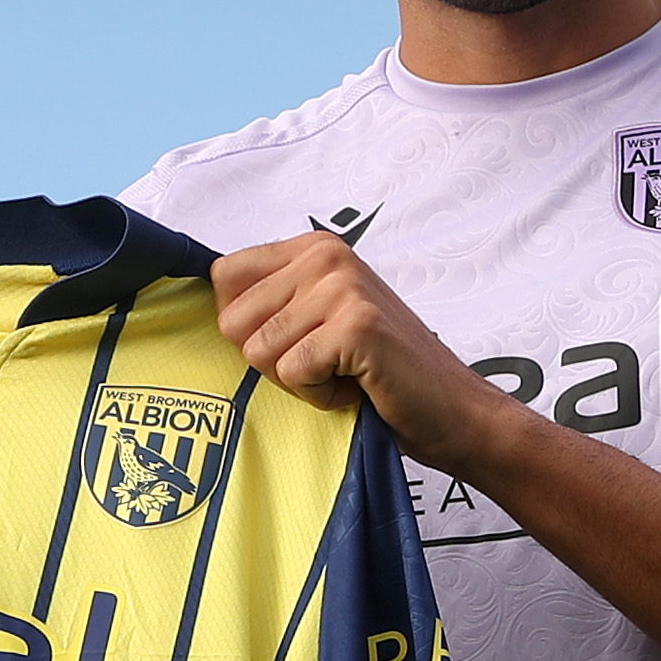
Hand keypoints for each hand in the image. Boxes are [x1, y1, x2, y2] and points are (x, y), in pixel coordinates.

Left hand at [207, 234, 523, 477]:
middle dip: (272, 360)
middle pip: (232, 320)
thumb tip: (206, 302)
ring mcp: (343, 288)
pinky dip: (321, 396)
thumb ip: (273, 302)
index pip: (223, 276)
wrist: (454, 412)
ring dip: (299, 380)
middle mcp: (327, 256)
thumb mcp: (321, 319)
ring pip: (258, 350)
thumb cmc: (382, 374)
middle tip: (327, 364)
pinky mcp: (356, 326)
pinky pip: (292, 373)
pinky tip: (359, 387)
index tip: (299, 340)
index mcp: (314, 248)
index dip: (247, 327)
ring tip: (346, 374)